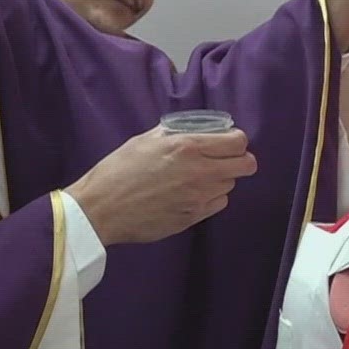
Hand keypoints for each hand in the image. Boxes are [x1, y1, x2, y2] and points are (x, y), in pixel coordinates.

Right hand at [65, 127, 256, 245]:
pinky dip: (210, 198)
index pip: (238, 142)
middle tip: (221, 159)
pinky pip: (218, 204)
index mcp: (188, 147)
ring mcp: (199, 198)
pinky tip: (191, 194)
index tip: (226, 141)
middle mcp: (200, 172)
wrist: (101, 209)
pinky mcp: (193, 218)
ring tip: (198, 178)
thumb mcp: (144, 140)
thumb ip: (174, 133)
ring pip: (231, 185)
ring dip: (221, 179)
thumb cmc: (118, 170)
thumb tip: (192, 129)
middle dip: (238, 160)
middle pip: (246, 166)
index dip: (235, 140)